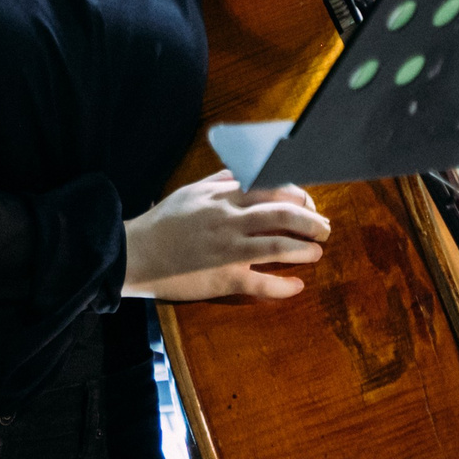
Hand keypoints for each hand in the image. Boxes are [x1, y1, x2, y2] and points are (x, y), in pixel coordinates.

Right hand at [121, 171, 329, 301]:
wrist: (134, 254)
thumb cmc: (163, 223)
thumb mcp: (191, 191)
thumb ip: (220, 181)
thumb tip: (246, 172)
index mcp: (222, 197)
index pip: (272, 188)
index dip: (299, 197)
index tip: (308, 204)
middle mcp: (229, 220)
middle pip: (283, 215)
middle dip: (312, 221)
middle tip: (324, 229)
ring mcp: (228, 250)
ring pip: (279, 246)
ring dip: (306, 250)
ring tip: (315, 252)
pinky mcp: (223, 278)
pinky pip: (262, 284)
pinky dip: (284, 286)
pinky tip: (297, 286)